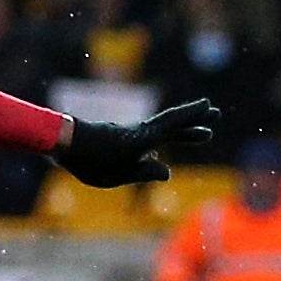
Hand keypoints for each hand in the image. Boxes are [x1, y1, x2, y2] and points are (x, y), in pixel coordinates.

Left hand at [53, 99, 221, 186]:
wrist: (64, 144)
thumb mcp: (118, 174)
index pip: (172, 124)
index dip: (191, 116)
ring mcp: (132, 134)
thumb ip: (143, 172)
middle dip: (196, 122)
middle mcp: (140, 133)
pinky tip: (161, 152)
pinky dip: (165, 139)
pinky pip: (151, 138)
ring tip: (204, 136)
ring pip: (164, 131)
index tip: (209, 106)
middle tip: (216, 115)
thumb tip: (167, 172)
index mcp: (142, 139)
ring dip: (184, 131)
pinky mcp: (123, 140)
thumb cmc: (90, 160)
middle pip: (173, 124)